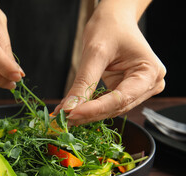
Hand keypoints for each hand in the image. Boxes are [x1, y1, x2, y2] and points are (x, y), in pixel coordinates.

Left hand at [55, 0, 165, 124]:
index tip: (72, 113)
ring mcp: (139, 89)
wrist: (114, 20)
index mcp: (150, 72)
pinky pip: (108, 104)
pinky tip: (74, 109)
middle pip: (116, 107)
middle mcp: (150, 84)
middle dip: (88, 113)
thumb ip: (83, 82)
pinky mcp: (126, 91)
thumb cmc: (109, 28)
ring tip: (65, 115)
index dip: (95, 109)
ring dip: (88, 113)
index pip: (121, 98)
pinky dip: (90, 107)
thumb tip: (69, 108)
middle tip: (63, 117)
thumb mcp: (95, 53)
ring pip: (111, 109)